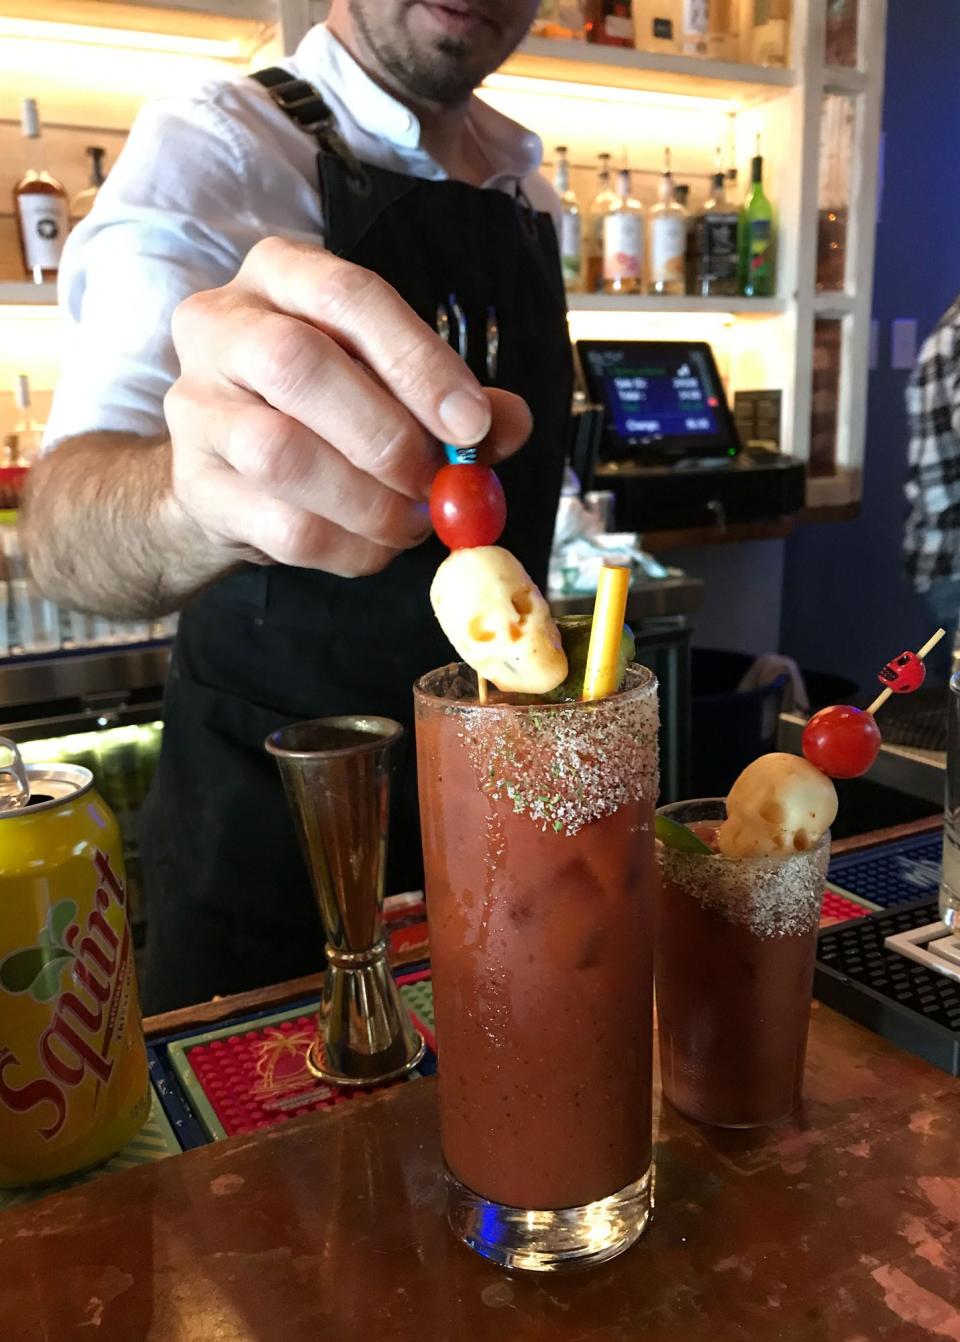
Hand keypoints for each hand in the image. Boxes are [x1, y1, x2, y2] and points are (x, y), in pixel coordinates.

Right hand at [164, 236, 532, 576]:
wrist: (227, 470)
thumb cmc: (322, 408)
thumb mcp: (388, 382)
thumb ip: (452, 400)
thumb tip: (511, 422)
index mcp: (281, 275)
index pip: (348, 295)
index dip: (417, 361)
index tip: (472, 422)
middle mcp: (222, 326)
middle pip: (297, 365)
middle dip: (387, 436)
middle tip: (436, 481)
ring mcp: (196, 406)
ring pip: (280, 453)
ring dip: (368, 501)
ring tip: (411, 521)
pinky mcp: (194, 485)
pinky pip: (279, 525)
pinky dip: (347, 546)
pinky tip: (376, 546)